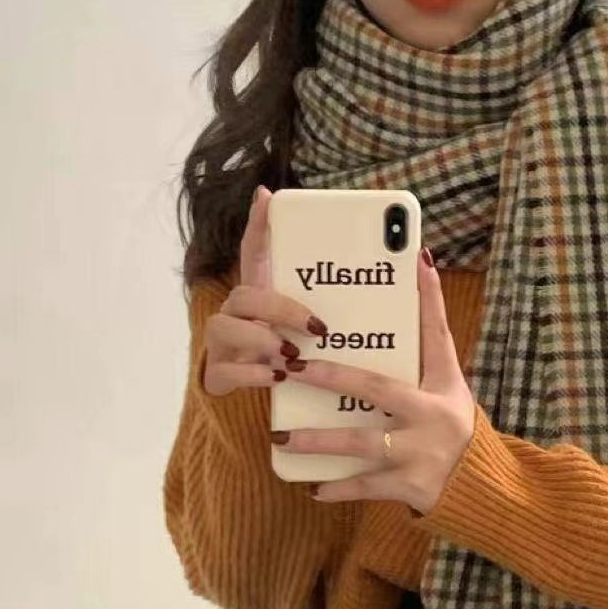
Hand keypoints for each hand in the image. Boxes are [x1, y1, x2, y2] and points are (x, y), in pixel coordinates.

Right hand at [200, 185, 327, 396]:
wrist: (268, 413)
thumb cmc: (299, 366)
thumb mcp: (315, 338)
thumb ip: (331, 311)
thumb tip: (389, 277)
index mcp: (261, 302)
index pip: (254, 255)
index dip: (258, 225)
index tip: (267, 196)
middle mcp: (237, 317)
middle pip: (244, 294)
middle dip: (279, 307)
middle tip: (316, 326)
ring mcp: (223, 346)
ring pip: (225, 327)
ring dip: (261, 339)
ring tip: (291, 355)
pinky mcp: (218, 376)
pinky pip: (227, 369)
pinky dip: (253, 373)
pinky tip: (278, 377)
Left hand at [272, 246, 476, 515]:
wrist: (481, 489)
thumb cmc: (455, 428)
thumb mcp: (449, 388)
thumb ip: (429, 344)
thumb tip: (419, 274)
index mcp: (442, 388)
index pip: (436, 336)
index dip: (428, 300)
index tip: (413, 260)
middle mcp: (433, 418)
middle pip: (377, 390)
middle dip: (333, 378)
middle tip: (293, 369)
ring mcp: (420, 454)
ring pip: (361, 444)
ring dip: (319, 440)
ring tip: (280, 436)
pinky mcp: (410, 487)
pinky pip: (366, 487)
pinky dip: (338, 488)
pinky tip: (312, 487)